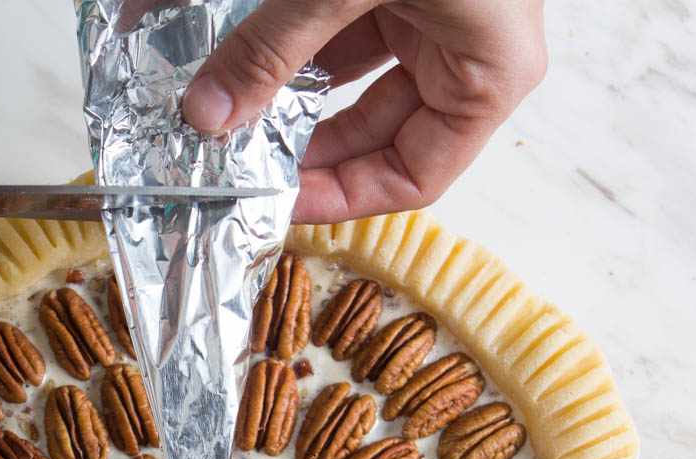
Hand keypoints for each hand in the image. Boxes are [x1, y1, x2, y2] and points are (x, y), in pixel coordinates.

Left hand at [182, 0, 545, 223]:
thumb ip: (269, 50)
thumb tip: (206, 114)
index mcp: (488, 75)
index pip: (413, 177)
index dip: (340, 196)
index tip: (273, 202)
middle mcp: (472, 53)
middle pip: (381, 136)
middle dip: (306, 146)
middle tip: (239, 162)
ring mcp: (440, 14)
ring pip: (357, 84)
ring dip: (295, 96)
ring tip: (234, 111)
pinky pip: (348, 32)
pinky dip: (298, 45)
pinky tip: (248, 55)